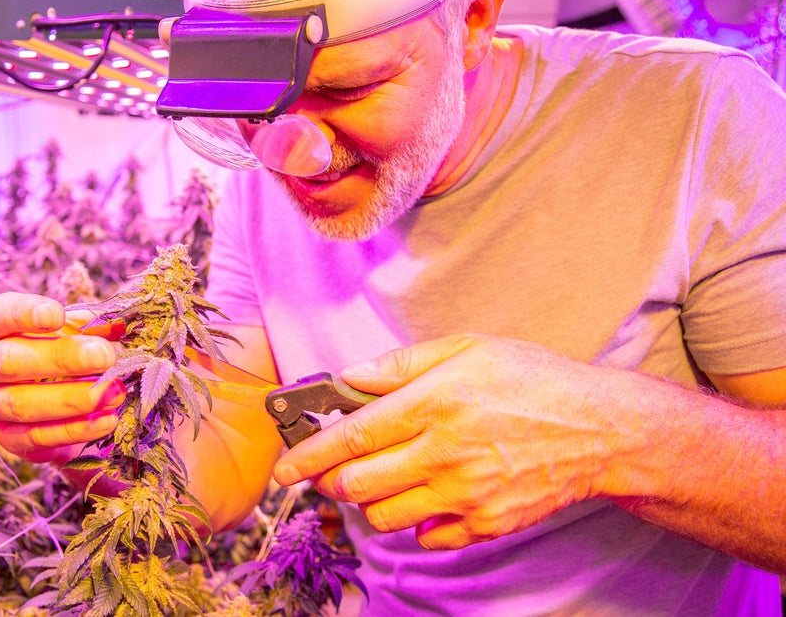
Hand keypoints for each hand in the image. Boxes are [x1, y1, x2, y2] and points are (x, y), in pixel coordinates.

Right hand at [0, 292, 125, 464]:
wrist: (45, 405)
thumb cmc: (55, 352)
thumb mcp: (69, 330)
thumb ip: (92, 325)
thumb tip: (121, 326)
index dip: (24, 314)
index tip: (57, 314)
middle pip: (9, 362)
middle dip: (61, 358)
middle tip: (105, 356)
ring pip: (22, 404)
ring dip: (73, 399)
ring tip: (114, 392)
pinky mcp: (8, 438)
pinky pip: (38, 436)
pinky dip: (76, 429)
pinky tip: (107, 420)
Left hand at [273, 334, 624, 549]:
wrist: (603, 430)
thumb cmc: (534, 380)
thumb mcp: (468, 349)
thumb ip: (401, 364)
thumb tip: (350, 377)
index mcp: (435, 403)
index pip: (351, 435)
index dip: (307, 455)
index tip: (283, 469)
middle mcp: (445, 452)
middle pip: (357, 484)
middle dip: (331, 480)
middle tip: (332, 469)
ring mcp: (465, 494)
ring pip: (384, 516)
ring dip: (369, 501)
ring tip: (383, 478)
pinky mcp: (485, 524)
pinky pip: (426, 537)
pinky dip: (415, 522)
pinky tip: (427, 494)